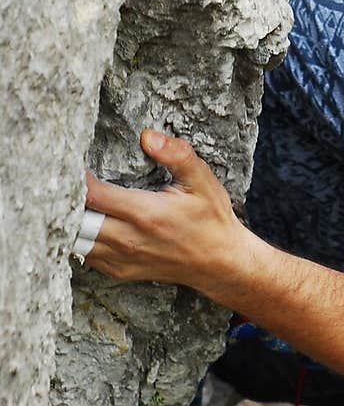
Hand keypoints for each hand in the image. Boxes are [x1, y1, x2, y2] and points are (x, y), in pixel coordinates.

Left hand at [81, 130, 250, 294]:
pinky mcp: (120, 271)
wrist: (219, 261)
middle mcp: (129, 240)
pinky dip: (80, 239)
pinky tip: (86, 221)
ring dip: (71, 222)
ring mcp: (122, 259)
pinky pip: (87, 256)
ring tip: (71, 200)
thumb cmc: (210, 217)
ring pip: (77, 243)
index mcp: (145, 213)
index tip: (70, 162)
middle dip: (67, 201)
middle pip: (77, 222)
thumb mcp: (202, 180)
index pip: (94, 195)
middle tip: (63, 180)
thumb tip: (148, 135)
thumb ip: (176, 154)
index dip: (76, 178)